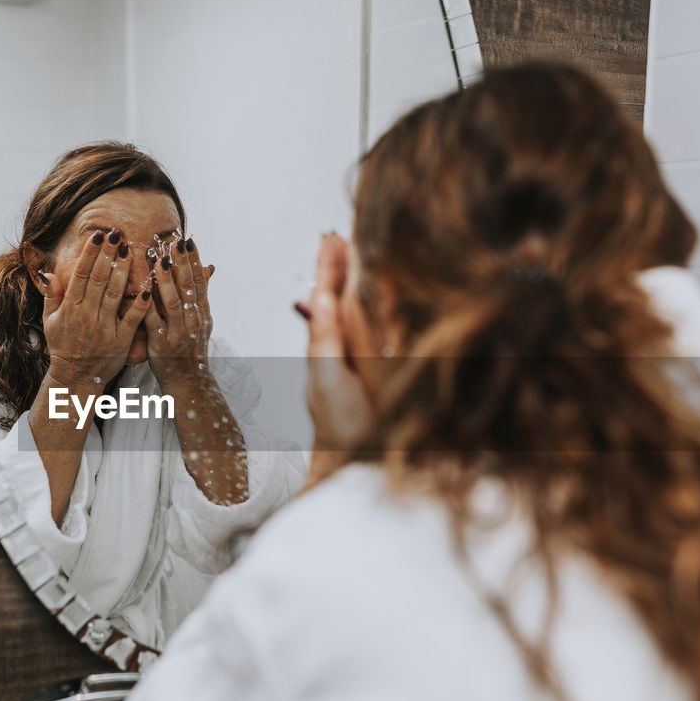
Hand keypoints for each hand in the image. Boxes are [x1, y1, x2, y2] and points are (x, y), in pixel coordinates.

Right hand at [38, 229, 149, 389]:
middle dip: (108, 254)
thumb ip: (51, 296)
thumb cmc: (64, 347)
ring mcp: (104, 328)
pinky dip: (140, 303)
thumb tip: (49, 272)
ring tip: (131, 250)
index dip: (89, 253)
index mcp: (70, 308)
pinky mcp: (121, 341)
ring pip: (115, 293)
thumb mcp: (50, 321)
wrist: (75, 378)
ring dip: (124, 270)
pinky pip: (132, 319)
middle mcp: (86, 315)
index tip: (97, 236)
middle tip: (118, 234)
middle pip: (98, 279)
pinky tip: (149, 286)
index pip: (80, 274)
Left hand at [143, 236, 215, 386]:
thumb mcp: (203, 320)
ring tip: (159, 261)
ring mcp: (178, 333)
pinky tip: (142, 291)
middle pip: (187, 288)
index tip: (188, 241)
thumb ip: (202, 294)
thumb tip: (209, 268)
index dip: (194, 261)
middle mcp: (193, 321)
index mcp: (202, 313)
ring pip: (173, 303)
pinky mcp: (162, 345)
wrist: (188, 380)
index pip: (199, 282)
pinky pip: (154, 323)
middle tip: (174, 244)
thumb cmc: (191, 347)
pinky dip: (148, 307)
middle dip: (181, 264)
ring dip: (167, 281)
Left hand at [301, 233, 373, 455]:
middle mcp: (341, 349)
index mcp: (325, 345)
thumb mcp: (328, 377)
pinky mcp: (378, 374)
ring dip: (358, 284)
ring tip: (358, 256)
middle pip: (341, 299)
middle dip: (343, 267)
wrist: (356, 464)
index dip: (330, 266)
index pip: (326, 296)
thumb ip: (324, 339)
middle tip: (343, 236)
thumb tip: (316, 298)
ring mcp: (359, 362)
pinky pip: (376, 334)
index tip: (332, 238)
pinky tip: (383, 301)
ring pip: (357, 314)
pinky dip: (377, 311)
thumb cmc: (341, 426)